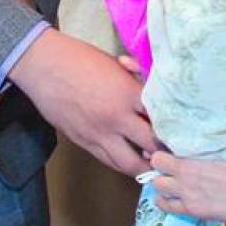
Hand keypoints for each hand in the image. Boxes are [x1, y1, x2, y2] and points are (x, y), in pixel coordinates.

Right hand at [9, 27, 158, 176]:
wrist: (45, 66)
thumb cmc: (81, 59)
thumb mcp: (116, 64)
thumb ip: (135, 80)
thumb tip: (149, 90)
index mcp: (128, 95)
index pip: (160, 120)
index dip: (172, 127)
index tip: (180, 130)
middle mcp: (117, 118)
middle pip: (151, 146)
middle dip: (163, 151)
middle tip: (171, 152)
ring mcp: (99, 134)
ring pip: (129, 164)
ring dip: (144, 166)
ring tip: (153, 164)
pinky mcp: (83, 142)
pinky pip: (108, 161)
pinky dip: (122, 163)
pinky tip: (129, 159)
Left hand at [150, 151, 225, 221]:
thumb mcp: (224, 147)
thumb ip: (205, 148)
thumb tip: (200, 141)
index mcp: (190, 162)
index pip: (158, 158)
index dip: (160, 154)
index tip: (166, 152)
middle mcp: (184, 181)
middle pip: (155, 177)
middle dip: (159, 172)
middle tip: (169, 169)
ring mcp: (189, 200)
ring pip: (159, 194)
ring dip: (163, 188)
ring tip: (172, 185)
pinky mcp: (197, 213)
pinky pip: (172, 210)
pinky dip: (170, 203)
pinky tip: (179, 199)